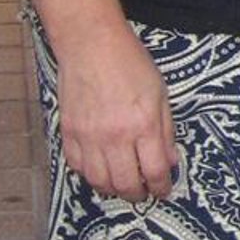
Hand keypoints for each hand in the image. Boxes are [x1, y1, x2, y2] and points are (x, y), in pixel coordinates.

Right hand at [54, 23, 177, 199]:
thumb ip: (166, 131)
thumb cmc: (129, 63)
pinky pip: (78, 167)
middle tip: (143, 192)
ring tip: (122, 184)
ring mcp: (88, 136)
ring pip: (99, 182)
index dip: (162, 187)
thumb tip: (170, 161)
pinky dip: (90, 175)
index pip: (155, 171)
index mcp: (143, 124)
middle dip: (138, 195)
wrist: (91, 44)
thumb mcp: (160, 94)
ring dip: (113, 189)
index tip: (163, 190)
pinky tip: (100, 170)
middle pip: (126, 184)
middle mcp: (115, 136)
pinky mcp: (69, 132)